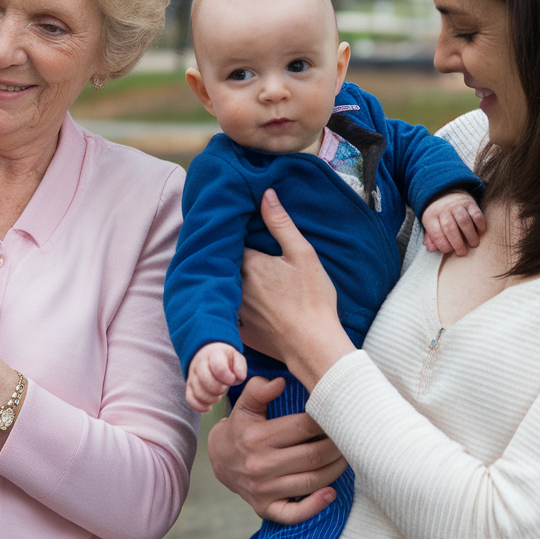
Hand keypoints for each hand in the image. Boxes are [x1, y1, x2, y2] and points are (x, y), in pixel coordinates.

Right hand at [187, 342, 247, 412]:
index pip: (218, 366)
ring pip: (198, 392)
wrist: (208, 355)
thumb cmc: (225, 360)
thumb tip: (239, 377)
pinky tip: (209, 407)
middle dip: (218, 389)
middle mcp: (200, 364)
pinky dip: (200, 406)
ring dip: (211, 398)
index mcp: (214, 354)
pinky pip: (190, 399)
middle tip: (224, 388)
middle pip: (205, 380)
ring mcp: (192, 375)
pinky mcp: (189, 387)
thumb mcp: (236, 358)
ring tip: (218, 395)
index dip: (227, 377)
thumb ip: (240, 366)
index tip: (232, 380)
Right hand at [208, 376, 346, 523]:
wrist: (219, 461)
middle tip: (351, 437)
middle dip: (338, 446)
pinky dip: (315, 505)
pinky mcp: (265, 507)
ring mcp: (263, 489)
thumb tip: (280, 381)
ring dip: (335, 469)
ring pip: (311, 481)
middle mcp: (260, 465)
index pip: (303, 428)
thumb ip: (259, 390)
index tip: (338, 414)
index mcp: (257, 437)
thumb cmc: (239, 429)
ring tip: (346, 456)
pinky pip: (294, 513)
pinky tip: (331, 493)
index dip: (325, 421)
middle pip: (313, 456)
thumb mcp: (244, 406)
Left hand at [239, 189, 352, 388]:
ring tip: (238, 276)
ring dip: (228, 281)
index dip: (235, 236)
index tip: (238, 231)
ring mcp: (237, 310)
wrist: (314, 345)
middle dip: (230, 257)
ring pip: (225, 289)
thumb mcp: (303, 254)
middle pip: (226, 265)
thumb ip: (281, 223)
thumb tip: (265, 194)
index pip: (232, 242)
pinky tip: (237, 305)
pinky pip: (229, 315)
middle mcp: (236, 285)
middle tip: (238, 252)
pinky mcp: (240, 331)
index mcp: (249, 263)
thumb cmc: (312, 298)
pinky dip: (230, 308)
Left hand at [421, 190, 485, 255]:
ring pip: (464, 221)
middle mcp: (444, 209)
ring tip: (473, 244)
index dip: (443, 244)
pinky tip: (481, 232)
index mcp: (431, 216)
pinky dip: (480, 224)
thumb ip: (431, 237)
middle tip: (462, 252)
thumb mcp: (430, 224)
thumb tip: (432, 248)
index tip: (448, 250)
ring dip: (470, 235)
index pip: (436, 233)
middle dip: (457, 243)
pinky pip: (476, 214)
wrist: (446, 192)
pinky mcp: (470, 202)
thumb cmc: (438, 214)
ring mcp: (457, 205)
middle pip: (450, 228)